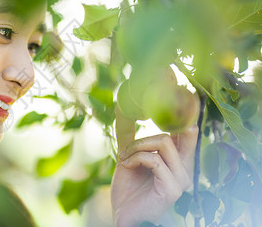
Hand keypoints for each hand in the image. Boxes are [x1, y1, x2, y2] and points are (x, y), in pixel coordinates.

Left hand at [111, 108, 197, 226]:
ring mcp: (182, 178)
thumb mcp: (129, 157)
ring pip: (163, 142)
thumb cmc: (128, 188)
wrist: (123, 215)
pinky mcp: (173, 188)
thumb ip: (132, 138)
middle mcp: (185, 167)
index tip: (176, 96)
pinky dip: (135, 158)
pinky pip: (155, 160)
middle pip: (180, 132)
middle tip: (127, 146)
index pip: (187, 132)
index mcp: (178, 159)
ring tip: (124, 159)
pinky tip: (125, 166)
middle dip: (151, 130)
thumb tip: (122, 108)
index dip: (184, 115)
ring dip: (136, 147)